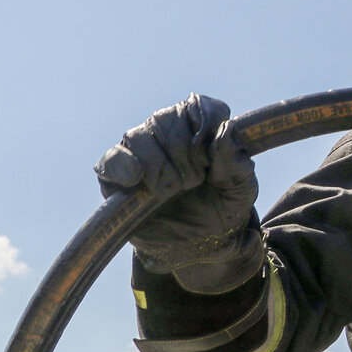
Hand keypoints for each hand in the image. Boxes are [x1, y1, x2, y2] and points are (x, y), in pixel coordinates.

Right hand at [95, 94, 261, 292]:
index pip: (200, 106)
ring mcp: (140, 152)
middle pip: (167, 118)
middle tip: (195, 181)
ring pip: (138, 136)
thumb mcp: (241, 191)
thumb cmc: (223, 210)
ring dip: (158, 166)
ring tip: (171, 190)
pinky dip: (122, 166)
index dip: (206, 126)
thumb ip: (238, 164)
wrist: (198, 246)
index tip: (211, 154)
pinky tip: (137, 180)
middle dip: (184, 152)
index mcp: (202, 129)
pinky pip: (110, 160)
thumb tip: (226, 130)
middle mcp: (168, 132)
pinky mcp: (116, 176)